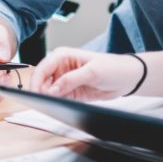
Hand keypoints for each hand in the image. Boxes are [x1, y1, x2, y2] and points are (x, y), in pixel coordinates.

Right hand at [30, 47, 144, 100]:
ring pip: (48, 92)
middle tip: (44, 102)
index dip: (37, 82)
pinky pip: (58, 99)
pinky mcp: (70, 93)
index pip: (42, 69)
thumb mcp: (92, 72)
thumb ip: (70, 80)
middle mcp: (61, 68)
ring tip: (52, 104)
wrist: (126, 79)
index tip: (36, 95)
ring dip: (48, 99)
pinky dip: (56, 103)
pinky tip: (59, 105)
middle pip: (42, 81)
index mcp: (62, 56)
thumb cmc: (112, 67)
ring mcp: (65, 81)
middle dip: (41, 91)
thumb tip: (51, 90)